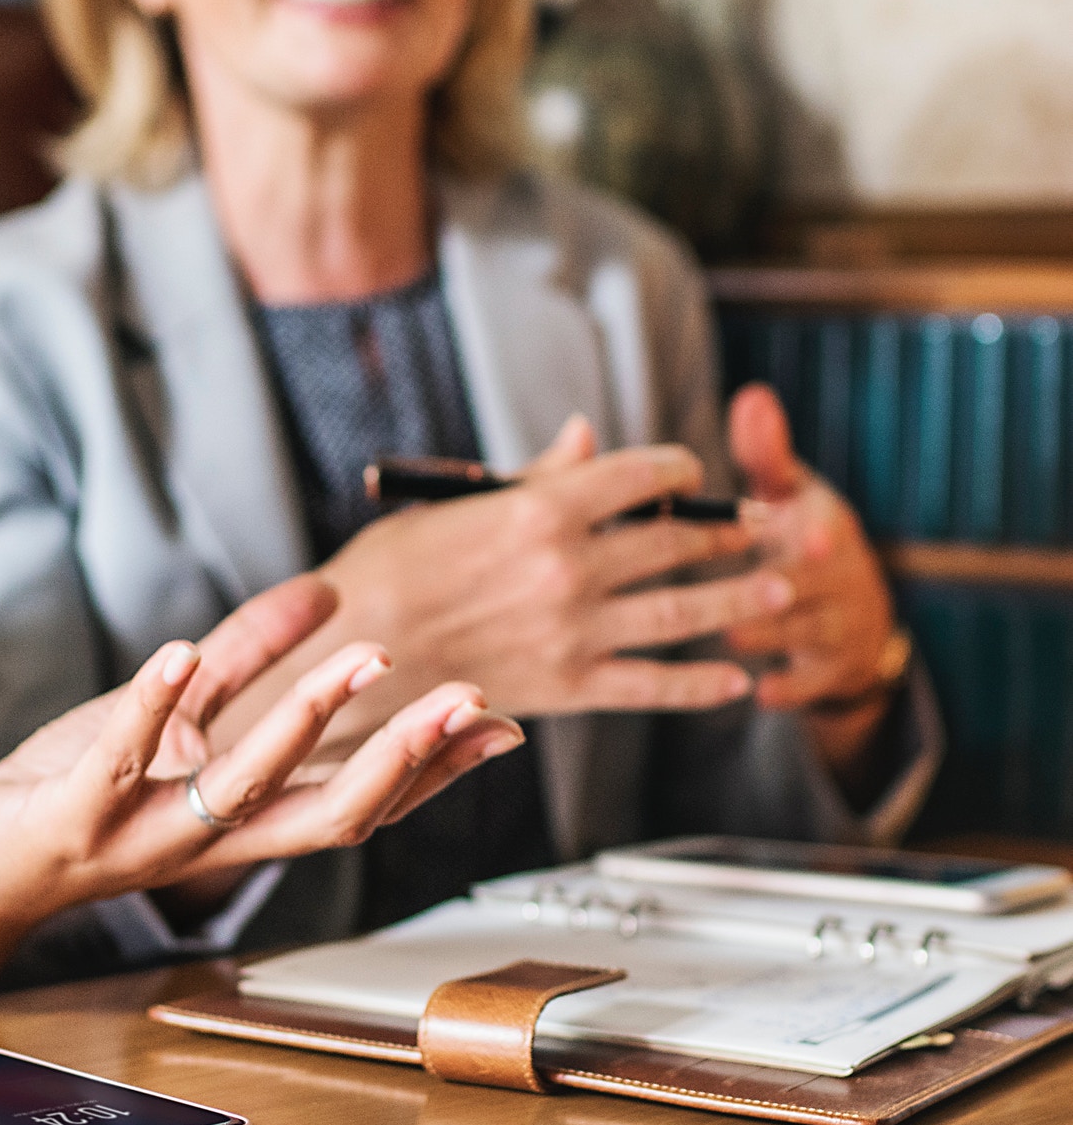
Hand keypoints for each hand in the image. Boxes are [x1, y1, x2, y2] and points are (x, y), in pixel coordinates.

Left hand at [0, 576, 520, 946]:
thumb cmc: (81, 791)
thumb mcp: (176, 714)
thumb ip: (245, 657)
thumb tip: (325, 593)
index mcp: (244, 819)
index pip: (359, 802)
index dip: (431, 769)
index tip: (496, 723)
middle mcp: (212, 842)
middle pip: (330, 814)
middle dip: (403, 756)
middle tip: (464, 701)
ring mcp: (145, 835)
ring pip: (241, 789)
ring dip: (303, 720)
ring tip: (357, 657)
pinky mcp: (75, 818)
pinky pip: (120, 763)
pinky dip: (149, 707)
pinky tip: (178, 651)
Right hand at [221, 416, 784, 732]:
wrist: (347, 656)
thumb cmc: (382, 572)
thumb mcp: (450, 506)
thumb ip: (531, 476)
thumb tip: (585, 437)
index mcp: (538, 509)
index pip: (639, 476)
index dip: (678, 469)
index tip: (692, 473)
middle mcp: (570, 567)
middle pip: (674, 540)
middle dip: (725, 530)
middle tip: (762, 526)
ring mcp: (575, 630)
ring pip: (683, 611)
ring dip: (738, 598)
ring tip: (777, 589)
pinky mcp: (569, 687)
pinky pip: (653, 686)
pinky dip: (701, 685)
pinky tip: (734, 682)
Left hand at [723, 384, 900, 777]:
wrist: (854, 615)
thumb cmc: (803, 538)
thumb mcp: (795, 493)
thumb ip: (768, 453)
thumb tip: (752, 396)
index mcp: (824, 529)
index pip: (825, 528)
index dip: (816, 531)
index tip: (801, 531)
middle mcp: (838, 578)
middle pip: (812, 582)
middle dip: (780, 583)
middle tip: (741, 584)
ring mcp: (837, 626)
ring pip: (803, 631)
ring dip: (769, 634)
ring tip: (728, 633)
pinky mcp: (831, 670)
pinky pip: (812, 682)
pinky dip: (791, 687)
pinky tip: (762, 694)